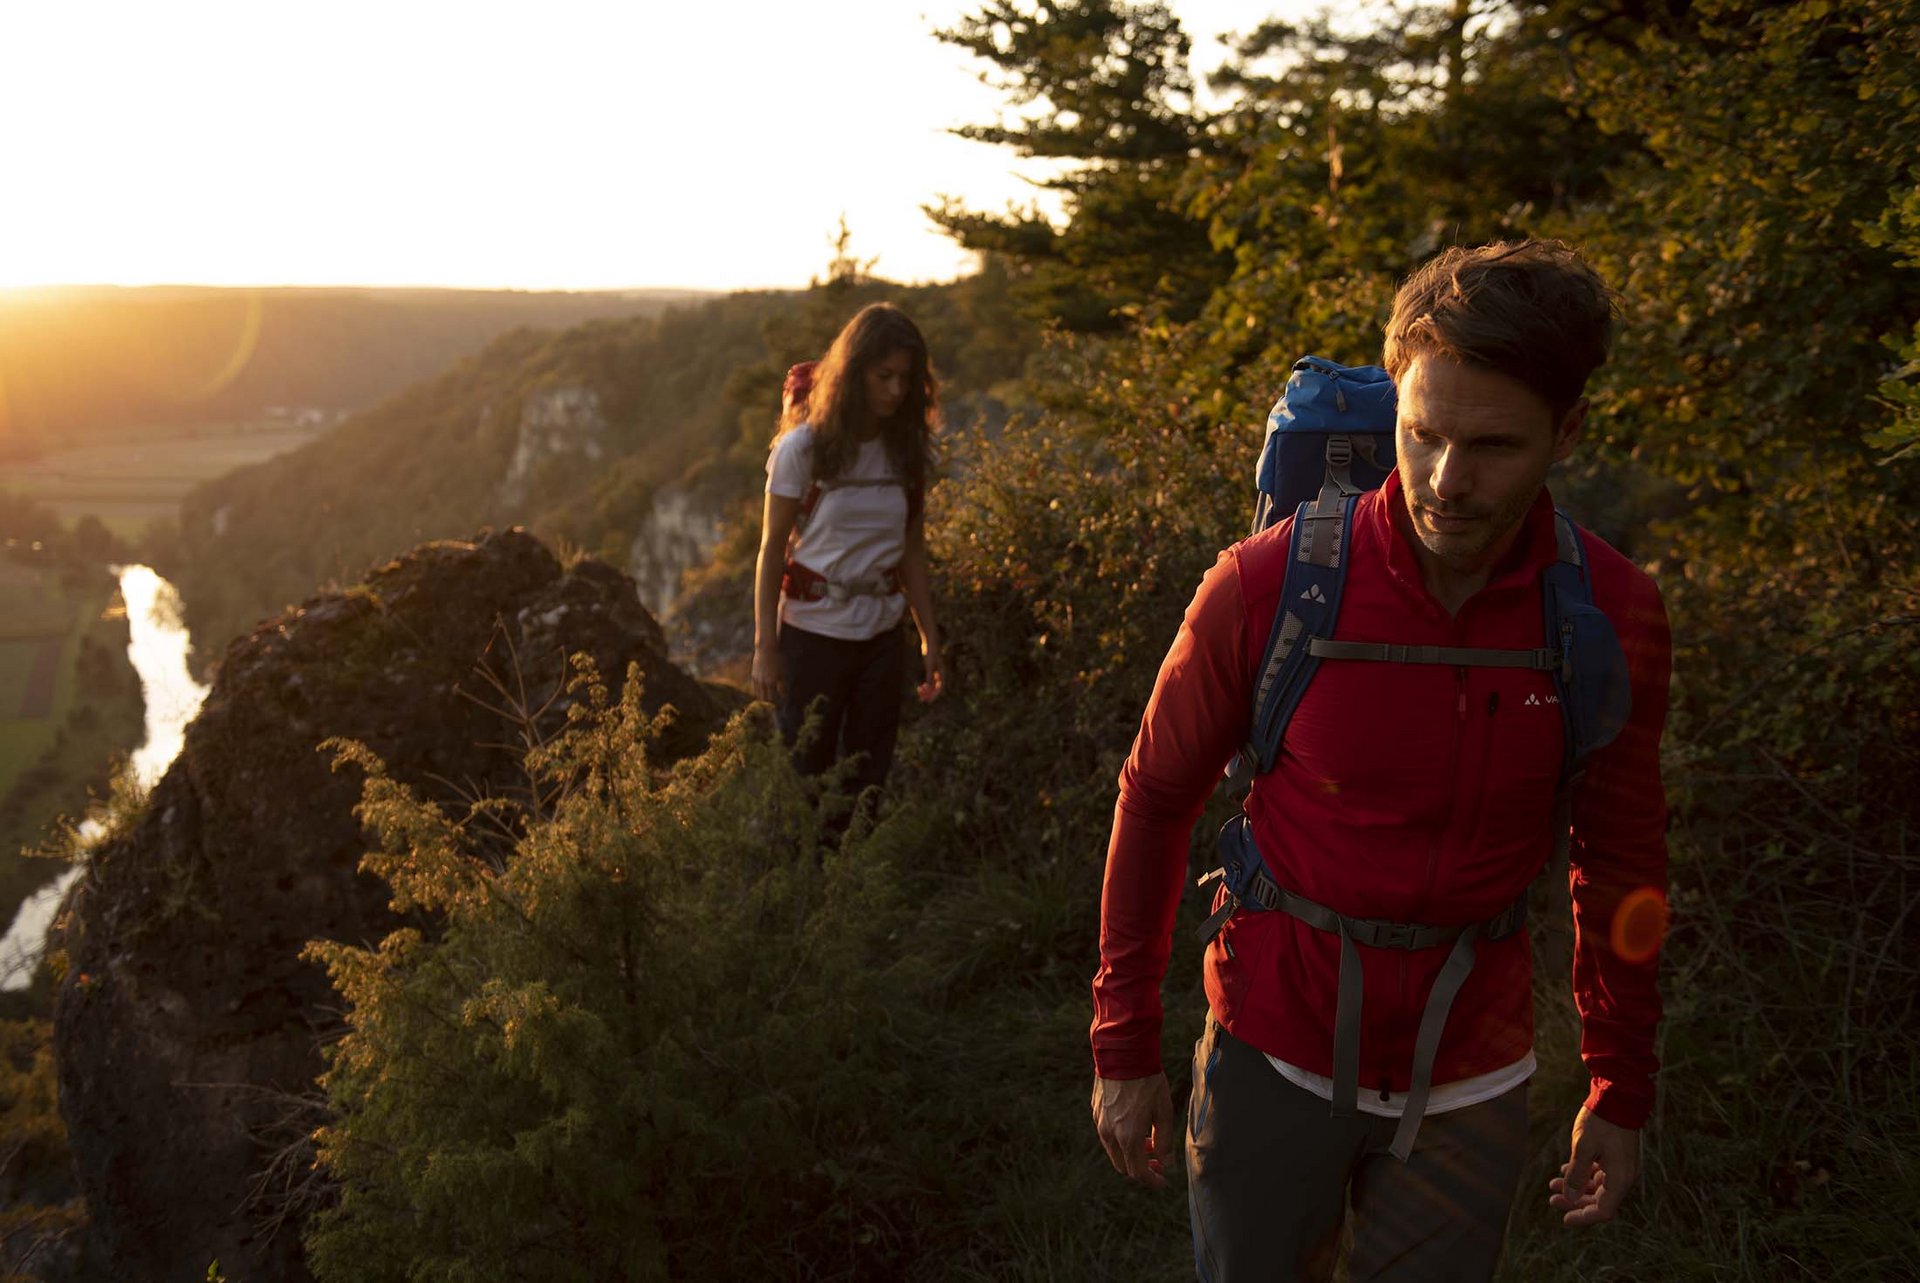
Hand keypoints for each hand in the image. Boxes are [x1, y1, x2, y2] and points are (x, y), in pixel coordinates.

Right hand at [751, 645, 783, 703]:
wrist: (766, 648)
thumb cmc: (778, 659)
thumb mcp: (783, 672)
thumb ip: (783, 685)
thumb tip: (784, 695)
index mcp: (771, 682)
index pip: (774, 699)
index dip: (778, 704)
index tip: (782, 707)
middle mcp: (763, 683)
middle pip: (765, 699)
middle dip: (771, 704)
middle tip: (776, 707)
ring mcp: (757, 679)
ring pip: (759, 695)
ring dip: (764, 699)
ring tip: (770, 702)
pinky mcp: (754, 675)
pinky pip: (756, 688)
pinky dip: (760, 692)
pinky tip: (764, 693)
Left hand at [916, 647, 944, 703]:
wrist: (930, 643)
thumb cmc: (931, 654)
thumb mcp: (930, 666)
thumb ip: (929, 677)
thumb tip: (928, 688)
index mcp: (942, 674)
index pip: (940, 689)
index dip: (934, 696)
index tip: (927, 701)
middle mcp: (941, 675)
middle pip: (936, 688)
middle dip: (929, 694)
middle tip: (921, 699)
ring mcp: (936, 672)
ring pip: (933, 685)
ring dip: (927, 690)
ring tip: (919, 692)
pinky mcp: (932, 670)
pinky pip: (930, 681)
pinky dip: (926, 685)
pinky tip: (920, 687)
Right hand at [1091, 1072, 1173, 1189]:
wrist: (1123, 1051)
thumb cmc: (1148, 1080)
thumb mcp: (1164, 1111)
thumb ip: (1165, 1141)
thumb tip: (1166, 1163)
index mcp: (1128, 1137)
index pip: (1138, 1172)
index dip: (1152, 1180)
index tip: (1163, 1180)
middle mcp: (1109, 1133)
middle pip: (1123, 1165)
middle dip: (1141, 1167)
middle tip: (1158, 1160)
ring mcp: (1099, 1122)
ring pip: (1114, 1150)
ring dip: (1131, 1152)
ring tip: (1148, 1139)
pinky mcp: (1095, 1110)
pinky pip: (1107, 1134)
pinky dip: (1121, 1138)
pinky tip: (1134, 1124)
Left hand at [1548, 1105, 1639, 1225]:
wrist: (1618, 1094)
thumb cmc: (1601, 1121)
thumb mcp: (1583, 1148)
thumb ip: (1576, 1174)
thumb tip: (1568, 1198)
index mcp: (1620, 1178)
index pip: (1603, 1210)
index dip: (1583, 1216)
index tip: (1564, 1219)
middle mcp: (1624, 1175)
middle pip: (1600, 1200)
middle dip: (1575, 1201)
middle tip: (1552, 1199)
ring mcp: (1621, 1165)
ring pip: (1597, 1185)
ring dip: (1576, 1186)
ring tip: (1553, 1183)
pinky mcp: (1616, 1154)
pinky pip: (1600, 1172)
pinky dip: (1583, 1173)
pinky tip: (1565, 1169)